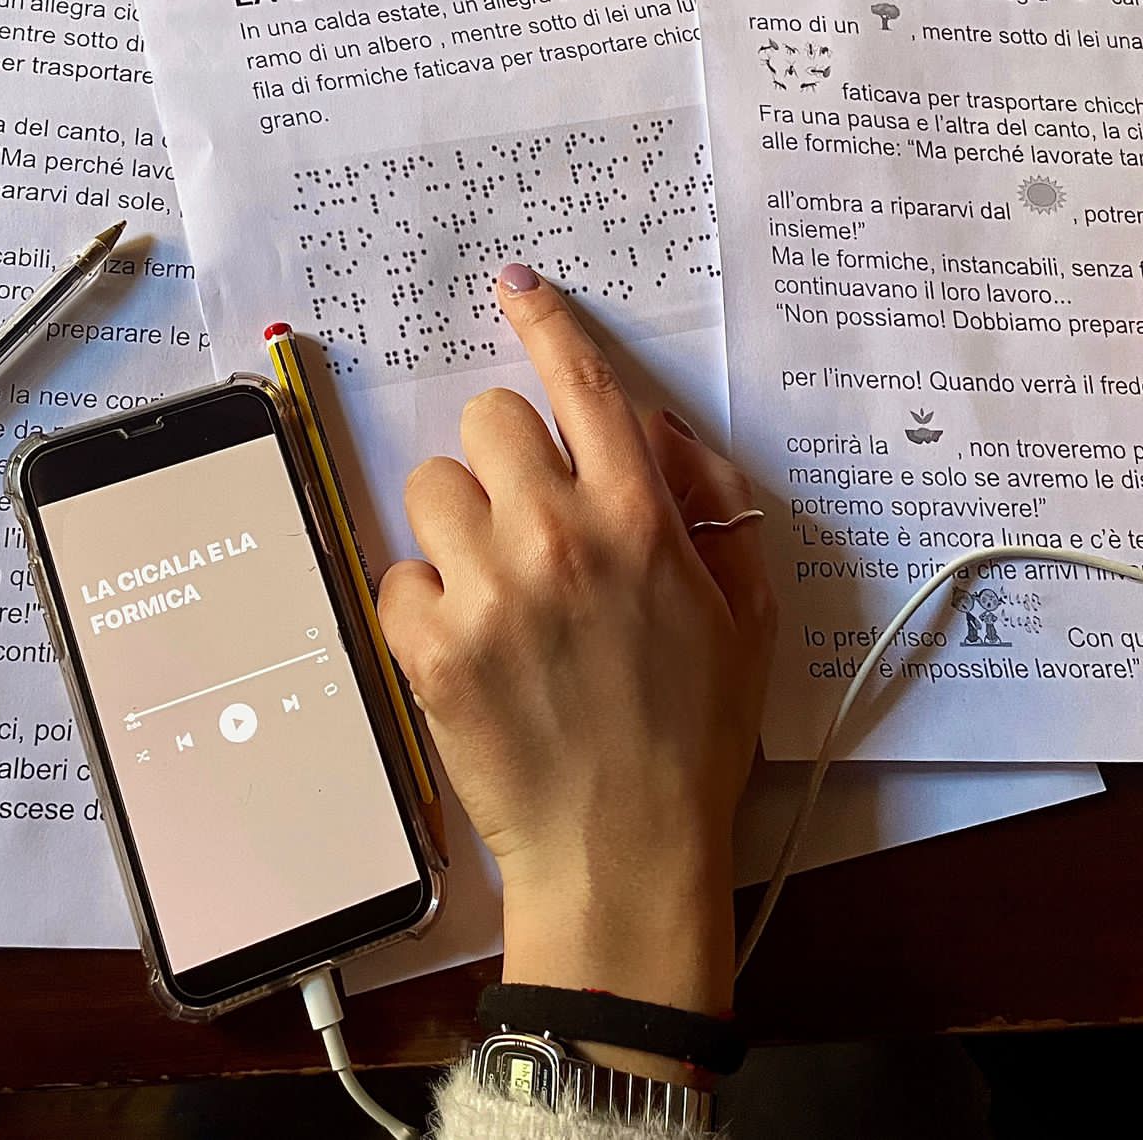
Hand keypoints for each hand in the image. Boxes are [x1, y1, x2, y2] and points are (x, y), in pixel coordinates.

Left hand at [378, 263, 773, 1030]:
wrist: (625, 854)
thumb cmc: (694, 736)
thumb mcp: (745, 615)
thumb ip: (713, 508)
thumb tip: (653, 434)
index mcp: (640, 521)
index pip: (581, 384)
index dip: (546, 322)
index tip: (517, 288)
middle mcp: (557, 538)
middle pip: (487, 419)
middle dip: (506, 455)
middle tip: (531, 516)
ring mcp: (485, 592)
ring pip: (432, 488)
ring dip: (460, 524)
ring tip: (497, 588)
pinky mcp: (427, 648)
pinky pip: (398, 574)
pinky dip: (425, 601)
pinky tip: (469, 645)